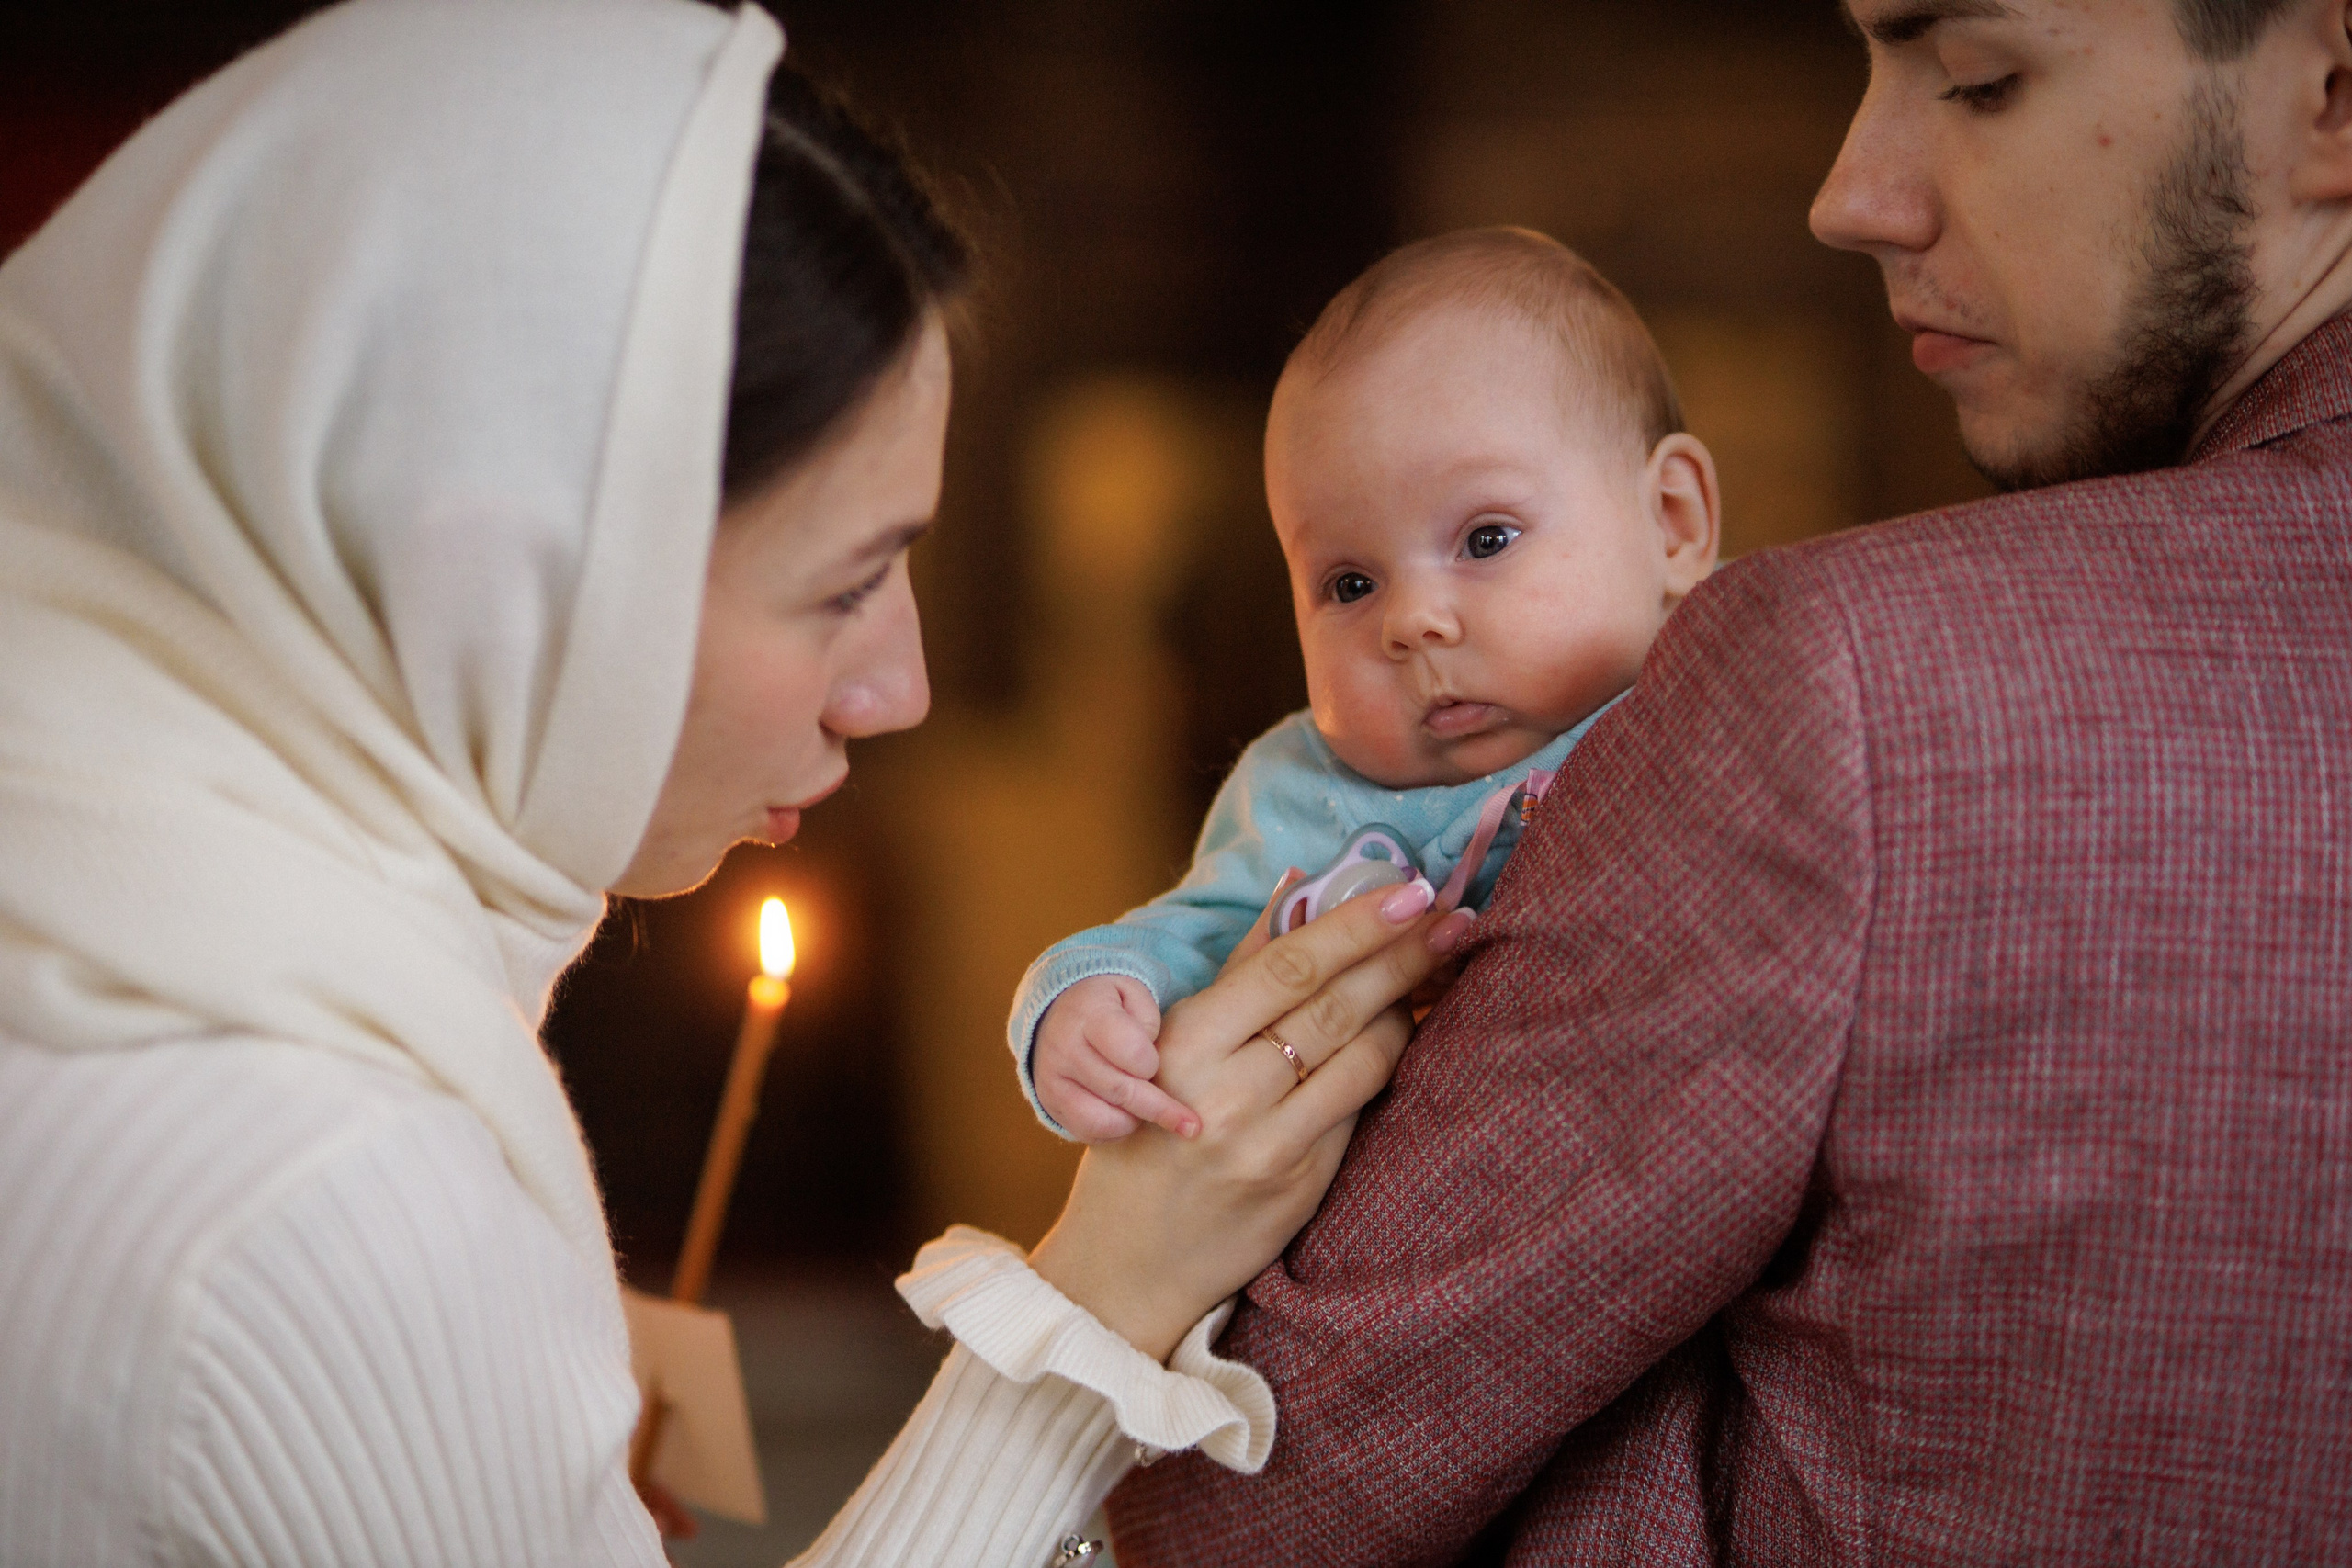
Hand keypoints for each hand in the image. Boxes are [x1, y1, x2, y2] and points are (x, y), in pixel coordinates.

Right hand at [1029, 877, 1474, 1361]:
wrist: (1130, 1261)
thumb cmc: (1146, 1137)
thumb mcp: (1168, 1047)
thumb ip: (1238, 968)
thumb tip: (1297, 887)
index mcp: (1186, 1044)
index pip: (1288, 966)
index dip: (1356, 923)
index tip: (1408, 890)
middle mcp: (1228, 1094)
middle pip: (1336, 1003)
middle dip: (1403, 954)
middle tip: (1453, 918)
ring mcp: (1270, 1144)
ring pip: (1362, 1054)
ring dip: (1404, 1006)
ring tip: (1429, 971)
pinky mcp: (1303, 1184)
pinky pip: (1360, 1105)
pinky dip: (1385, 1060)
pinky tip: (1400, 1032)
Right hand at [1035, 975, 1199, 1140]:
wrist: (1058, 1013)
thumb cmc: (1110, 1005)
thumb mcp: (1133, 993)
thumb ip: (1149, 1022)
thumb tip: (1150, 1069)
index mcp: (1089, 1014)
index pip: (1131, 1052)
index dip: (1151, 1063)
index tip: (1156, 1064)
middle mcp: (1064, 1048)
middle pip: (1121, 1091)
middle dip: (1160, 1109)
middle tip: (1191, 1125)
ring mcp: (1051, 1080)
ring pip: (1102, 1120)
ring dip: (1134, 1122)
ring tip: (1148, 1111)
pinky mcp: (1049, 1104)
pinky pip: (1086, 1133)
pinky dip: (1113, 1132)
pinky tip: (1127, 1118)